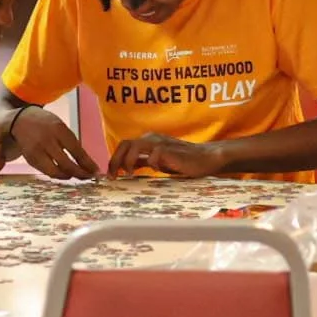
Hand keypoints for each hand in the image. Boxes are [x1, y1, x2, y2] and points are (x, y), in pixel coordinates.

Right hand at [9, 106, 97, 179]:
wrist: (20, 121)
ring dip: (68, 176)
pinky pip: (46, 172)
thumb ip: (73, 144)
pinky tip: (64, 173)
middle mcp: (47, 141)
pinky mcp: (30, 160)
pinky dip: (57, 175)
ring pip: (55, 172)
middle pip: (66, 164)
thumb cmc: (47, 125)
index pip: (76, 151)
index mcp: (58, 130)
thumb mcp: (61, 128)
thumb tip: (88, 164)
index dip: (88, 164)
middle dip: (80, 174)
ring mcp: (37, 152)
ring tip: (76, 175)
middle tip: (88, 177)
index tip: (96, 171)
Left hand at [108, 133, 222, 177]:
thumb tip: (124, 168)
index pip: (123, 146)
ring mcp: (160, 143)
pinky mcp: (170, 150)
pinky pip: (154, 155)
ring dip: (128, 161)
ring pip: (135, 146)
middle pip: (124, 144)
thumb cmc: (181, 161)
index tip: (111, 175)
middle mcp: (151, 139)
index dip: (114, 159)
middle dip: (115, 160)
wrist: (204, 158)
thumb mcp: (156, 162)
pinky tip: (156, 170)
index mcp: (146, 142)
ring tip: (128, 174)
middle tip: (113, 176)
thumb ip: (142, 162)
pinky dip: (151, 163)